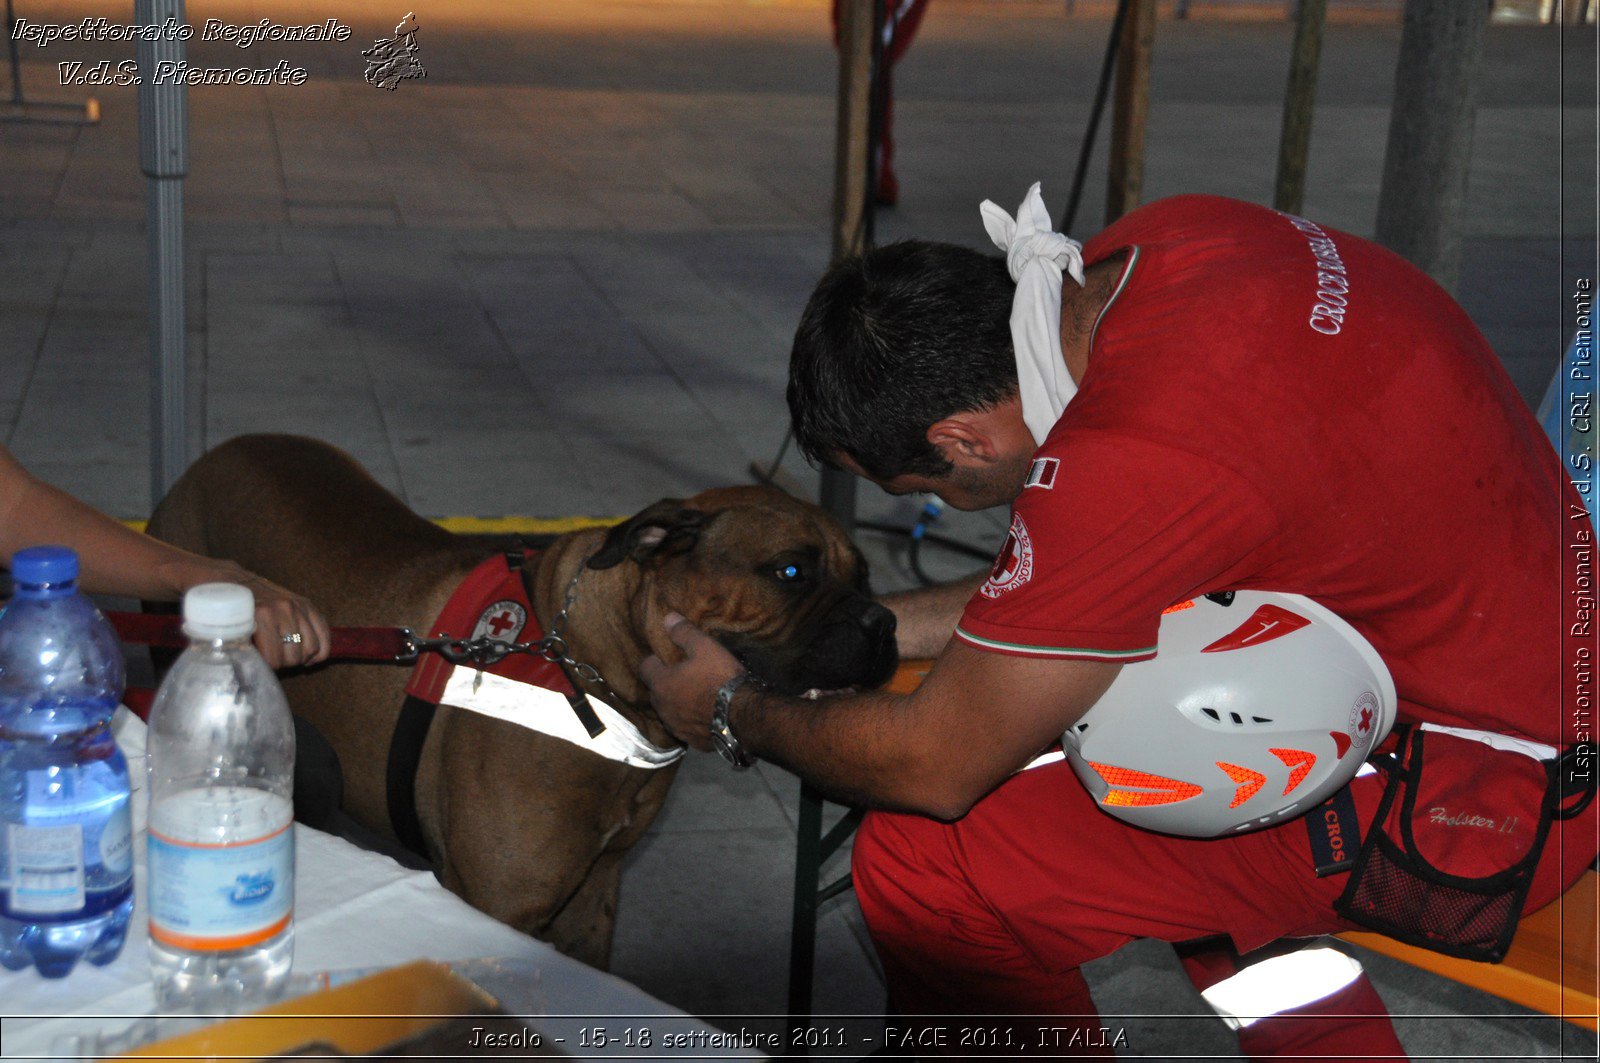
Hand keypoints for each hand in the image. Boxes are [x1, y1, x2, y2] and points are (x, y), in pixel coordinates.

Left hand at [239, 574, 330, 668]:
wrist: (237, 583)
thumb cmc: (231, 611)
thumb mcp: (230, 629)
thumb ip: (241, 649)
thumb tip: (250, 671)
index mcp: (263, 616)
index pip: (274, 659)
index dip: (266, 667)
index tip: (259, 663)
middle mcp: (284, 609)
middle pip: (294, 657)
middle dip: (283, 663)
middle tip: (272, 658)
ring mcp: (299, 606)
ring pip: (312, 649)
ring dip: (300, 658)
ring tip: (286, 655)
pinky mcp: (309, 605)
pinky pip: (325, 637)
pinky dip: (319, 652)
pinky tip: (307, 656)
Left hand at [639, 612, 741, 751]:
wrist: (742, 716)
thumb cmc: (720, 678)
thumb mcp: (704, 648)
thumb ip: (684, 633)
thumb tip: (667, 618)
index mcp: (662, 684)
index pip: (644, 668)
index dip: (654, 660)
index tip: (666, 656)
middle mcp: (663, 709)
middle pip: (656, 691)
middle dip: (665, 682)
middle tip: (684, 674)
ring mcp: (677, 728)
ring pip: (670, 712)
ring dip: (678, 703)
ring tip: (696, 696)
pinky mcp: (693, 741)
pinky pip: (686, 728)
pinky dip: (692, 721)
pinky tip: (706, 715)